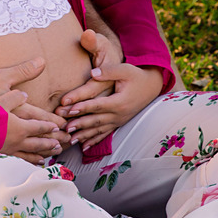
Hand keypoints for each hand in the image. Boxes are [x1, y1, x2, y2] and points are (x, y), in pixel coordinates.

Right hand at [0, 90, 63, 163]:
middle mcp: (18, 140)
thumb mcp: (0, 99)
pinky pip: (21, 160)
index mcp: (20, 125)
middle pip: (40, 142)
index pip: (40, 126)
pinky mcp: (2, 155)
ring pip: (32, 152)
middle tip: (64, 142)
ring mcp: (10, 150)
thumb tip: (25, 94)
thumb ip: (15, 96)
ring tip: (54, 153)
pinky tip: (36, 162)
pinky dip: (31, 161)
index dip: (50, 126)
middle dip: (53, 142)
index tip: (60, 127)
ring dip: (45, 152)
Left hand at [55, 30, 164, 150]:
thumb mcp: (125, 70)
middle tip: (64, 128)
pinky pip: (105, 134)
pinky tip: (84, 147)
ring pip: (98, 130)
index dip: (83, 107)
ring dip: (84, 135)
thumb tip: (93, 73)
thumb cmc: (136, 76)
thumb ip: (109, 71)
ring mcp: (119, 120)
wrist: (152, 86)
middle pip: (96, 120)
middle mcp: (119, 114)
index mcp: (119, 101)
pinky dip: (94, 140)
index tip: (69, 109)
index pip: (98, 105)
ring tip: (70, 140)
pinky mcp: (118, 123)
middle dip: (79, 124)